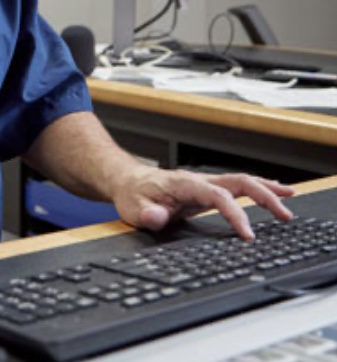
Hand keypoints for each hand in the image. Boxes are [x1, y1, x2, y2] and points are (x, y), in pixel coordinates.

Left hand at [110, 166, 294, 239]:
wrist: (126, 181)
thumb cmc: (131, 194)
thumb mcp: (132, 208)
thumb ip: (147, 214)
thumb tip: (159, 216)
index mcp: (184, 184)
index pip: (218, 196)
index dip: (236, 214)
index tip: (248, 234)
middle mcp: (198, 181)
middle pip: (238, 182)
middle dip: (264, 196)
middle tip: (285, 214)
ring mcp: (203, 184)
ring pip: (241, 181)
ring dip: (266, 189)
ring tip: (289, 199)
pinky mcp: (205, 190)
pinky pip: (235, 186)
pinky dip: (256, 188)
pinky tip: (270, 192)